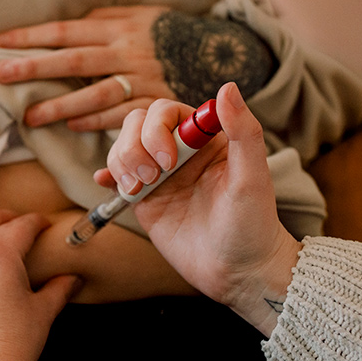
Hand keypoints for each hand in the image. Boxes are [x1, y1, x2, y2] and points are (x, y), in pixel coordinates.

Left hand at [0, 6, 176, 130]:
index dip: (33, 36)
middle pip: (73, 60)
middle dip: (34, 67)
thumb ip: (105, 18)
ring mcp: (141, 80)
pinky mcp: (155, 104)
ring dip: (60, 106)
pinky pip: (121, 116)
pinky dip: (95, 122)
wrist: (220, 52)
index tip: (0, 41)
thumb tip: (68, 26)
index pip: (67, 30)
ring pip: (95, 94)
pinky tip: (72, 126)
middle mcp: (127, 52)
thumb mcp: (140, 15)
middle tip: (0, 75)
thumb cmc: (168, 32)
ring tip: (30, 117)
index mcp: (119, 27)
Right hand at [95, 82, 300, 335]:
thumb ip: (243, 131)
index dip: (158, 127)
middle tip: (153, 178)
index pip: (167, 111)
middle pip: (138, 123)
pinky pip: (117, 176)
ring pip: (123, 146)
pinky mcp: (145, 199)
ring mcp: (160, 174)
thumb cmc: (253, 224)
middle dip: (135, 146)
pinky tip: (108, 183)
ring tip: (139, 188)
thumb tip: (227, 87)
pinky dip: (108, 175)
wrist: (238, 273)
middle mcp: (180, 151)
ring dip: (121, 161)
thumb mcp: (252, 177)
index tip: (169, 159)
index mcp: (206, 138)